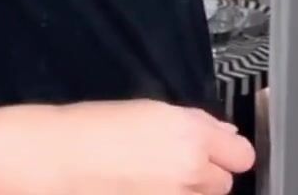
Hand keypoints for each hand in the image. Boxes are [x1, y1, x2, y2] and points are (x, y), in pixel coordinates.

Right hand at [41, 99, 255, 193]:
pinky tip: (143, 189)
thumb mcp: (150, 111)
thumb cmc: (93, 128)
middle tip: (177, 168)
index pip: (242, 155)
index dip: (228, 154)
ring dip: (188, 192)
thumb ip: (197, 125)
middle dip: (206, 177)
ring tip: (155, 181)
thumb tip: (226, 135)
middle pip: (224, 184)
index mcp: (191, 134)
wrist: (54, 159)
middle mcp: (190, 169)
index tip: (217, 154)